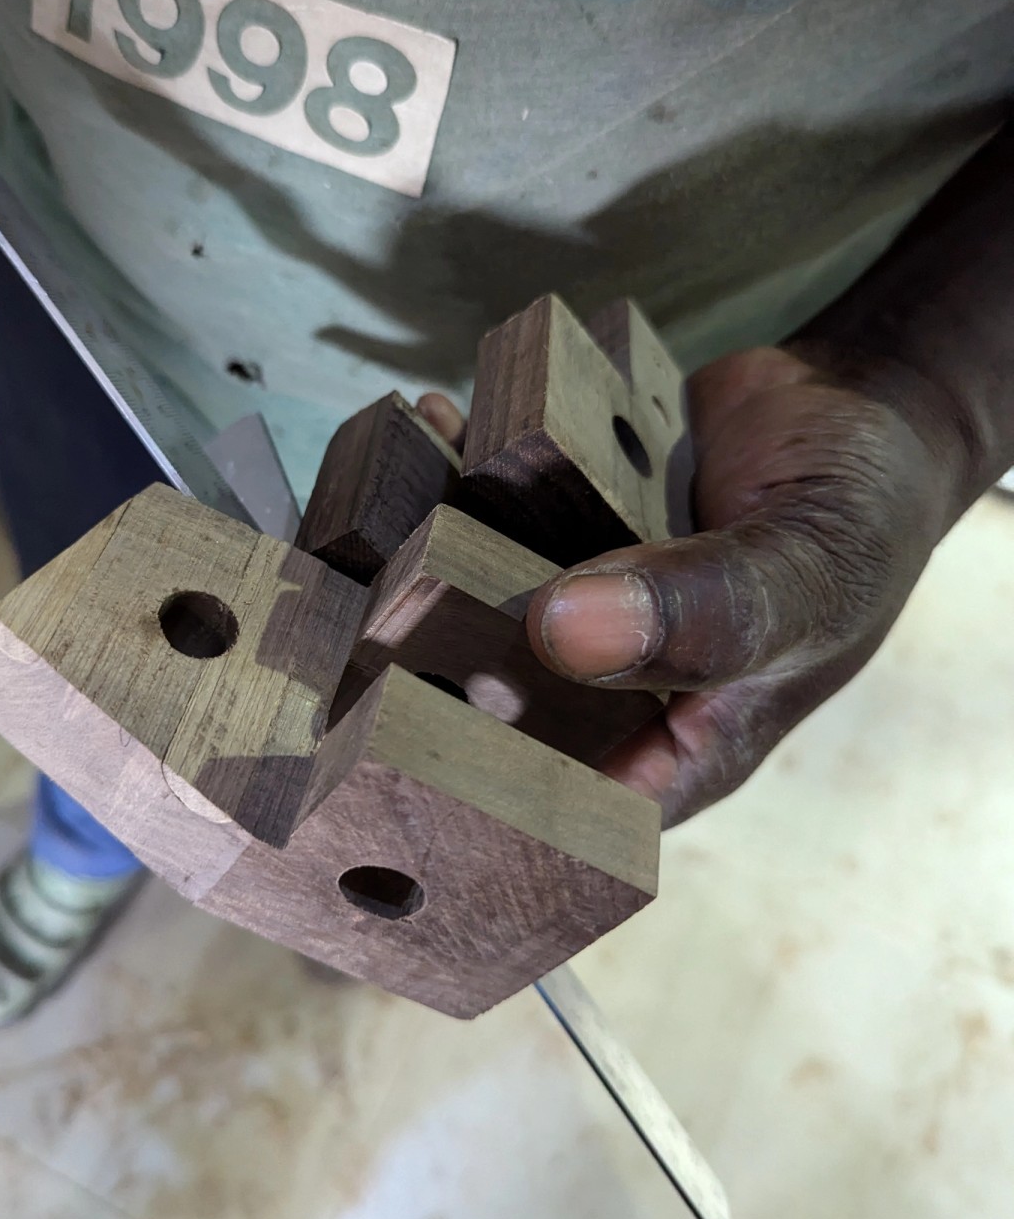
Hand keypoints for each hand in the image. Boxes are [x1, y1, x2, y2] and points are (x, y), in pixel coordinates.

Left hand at [422, 348, 958, 826]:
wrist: (854, 405)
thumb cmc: (859, 522)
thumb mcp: (807, 579)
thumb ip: (705, 612)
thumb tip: (563, 629)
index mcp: (671, 752)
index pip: (552, 813)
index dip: (472, 796)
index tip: (392, 742)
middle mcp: (602, 691)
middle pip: (486, 707)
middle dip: (415, 659)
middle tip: (359, 604)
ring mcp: (569, 608)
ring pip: (464, 601)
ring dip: (415, 546)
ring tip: (382, 493)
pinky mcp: (552, 530)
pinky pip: (482, 511)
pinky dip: (452, 468)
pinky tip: (432, 422)